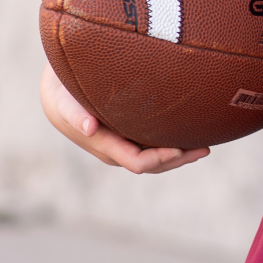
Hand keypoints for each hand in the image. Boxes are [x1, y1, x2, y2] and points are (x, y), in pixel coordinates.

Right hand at [39, 63, 209, 174]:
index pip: (138, 162)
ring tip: (205, 146)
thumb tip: (89, 128)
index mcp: (106, 147)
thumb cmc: (63, 97)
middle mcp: (118, 152)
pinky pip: (155, 146)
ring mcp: (125, 146)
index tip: (180, 148)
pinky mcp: (130, 137)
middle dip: (179, 159)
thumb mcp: (66, 102)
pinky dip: (174, 144)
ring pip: (157, 159)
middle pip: (154, 166)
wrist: (58, 97)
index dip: (160, 159)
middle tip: (204, 148)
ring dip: (181, 155)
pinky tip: (192, 135)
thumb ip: (76, 115)